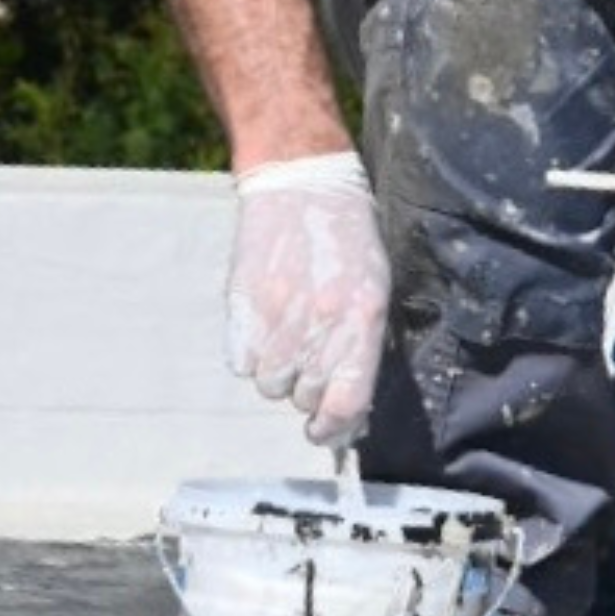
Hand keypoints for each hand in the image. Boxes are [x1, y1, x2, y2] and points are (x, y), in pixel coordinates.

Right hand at [225, 153, 389, 449]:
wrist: (301, 184)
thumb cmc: (346, 239)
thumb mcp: (373, 288)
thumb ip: (362, 348)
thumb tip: (348, 409)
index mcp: (362, 319)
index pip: (347, 402)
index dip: (334, 429)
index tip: (323, 431)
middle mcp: (321, 323)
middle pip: (304, 398)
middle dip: (306, 389)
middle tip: (308, 354)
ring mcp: (278, 316)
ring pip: (270, 386)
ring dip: (277, 370)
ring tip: (286, 330)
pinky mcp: (242, 306)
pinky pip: (241, 363)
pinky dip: (250, 353)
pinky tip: (263, 321)